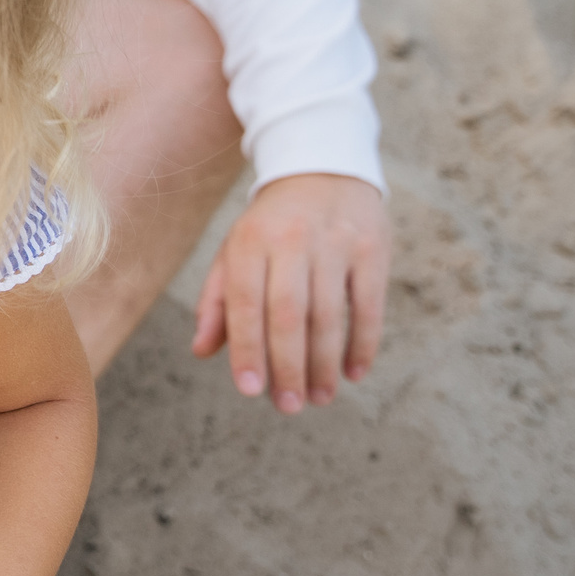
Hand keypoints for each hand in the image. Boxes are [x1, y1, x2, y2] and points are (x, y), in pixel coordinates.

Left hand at [193, 172, 388, 412]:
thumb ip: (217, 301)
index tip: (250, 391)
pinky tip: (353, 372)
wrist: (323, 169)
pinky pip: (369, 304)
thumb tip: (201, 351)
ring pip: (330, 314)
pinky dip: (363, 343)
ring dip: (324, 363)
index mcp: (250, 243)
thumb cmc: (270, 226)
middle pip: (289, 314)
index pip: (246, 304)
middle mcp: (292, 241)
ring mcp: (336, 243)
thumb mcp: (234, 252)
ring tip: (319, 398)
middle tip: (289, 406)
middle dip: (288, 366)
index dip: (248, 350)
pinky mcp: (372, 248)